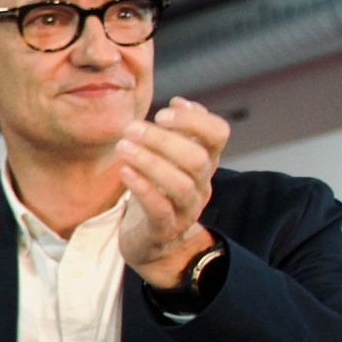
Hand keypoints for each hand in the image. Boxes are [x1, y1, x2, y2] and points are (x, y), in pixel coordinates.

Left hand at [115, 99, 227, 283]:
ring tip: (123, 147)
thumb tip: (180, 101)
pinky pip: (160, 209)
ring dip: (150, 162)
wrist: (154, 240)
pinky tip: (124, 171)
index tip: (163, 112)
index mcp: (206, 161)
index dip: (195, 120)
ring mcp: (186, 209)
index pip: (219, 134)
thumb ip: (179, 131)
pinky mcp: (165, 229)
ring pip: (181, 185)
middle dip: (164, 140)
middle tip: (132, 128)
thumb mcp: (171, 159)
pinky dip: (142, 188)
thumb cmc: (160, 191)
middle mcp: (202, 184)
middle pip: (197, 159)